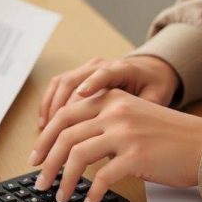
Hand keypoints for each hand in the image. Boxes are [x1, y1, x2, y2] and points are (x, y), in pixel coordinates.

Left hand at [28, 89, 201, 201]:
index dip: (44, 139)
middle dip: (46, 163)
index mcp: (110, 99)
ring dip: (63, 181)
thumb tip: (69, 148)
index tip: (35, 158)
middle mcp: (115, 111)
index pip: (63, 115)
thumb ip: (102, 123)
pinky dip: (91, 193)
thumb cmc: (167, 137)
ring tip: (60, 196)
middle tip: (40, 183)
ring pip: (77, 156)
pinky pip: (102, 177)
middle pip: (65, 136)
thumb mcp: (132, 116)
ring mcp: (125, 133)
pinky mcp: (136, 156)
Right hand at [38, 56, 179, 127]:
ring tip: (46, 135)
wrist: (147, 71)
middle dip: (61, 110)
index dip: (93, 82)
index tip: (82, 94)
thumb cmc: (152, 87)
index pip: (105, 74)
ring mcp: (85, 69)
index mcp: (122, 69)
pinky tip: (44, 124)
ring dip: (50, 111)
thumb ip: (146, 114)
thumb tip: (131, 136)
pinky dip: (48, 105)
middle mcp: (100, 65)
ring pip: (61, 85)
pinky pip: (56, 87)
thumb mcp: (157, 98)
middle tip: (54, 136)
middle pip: (73, 82)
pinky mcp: (76, 75)